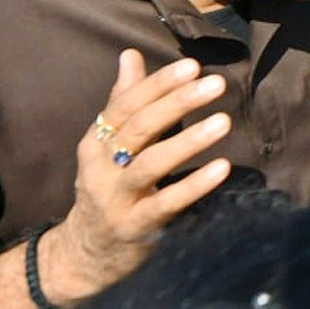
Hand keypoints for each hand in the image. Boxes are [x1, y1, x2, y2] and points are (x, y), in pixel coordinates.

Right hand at [44, 50, 232, 301]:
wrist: (85, 253)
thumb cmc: (107, 189)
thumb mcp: (107, 146)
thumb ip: (122, 101)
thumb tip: (130, 55)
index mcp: (96, 141)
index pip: (126, 104)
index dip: (159, 84)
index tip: (193, 67)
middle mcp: (101, 167)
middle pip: (139, 128)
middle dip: (178, 103)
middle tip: (215, 84)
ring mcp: (115, 198)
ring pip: (151, 163)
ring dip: (189, 140)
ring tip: (224, 121)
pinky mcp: (134, 227)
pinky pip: (166, 204)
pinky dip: (194, 186)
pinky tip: (221, 168)